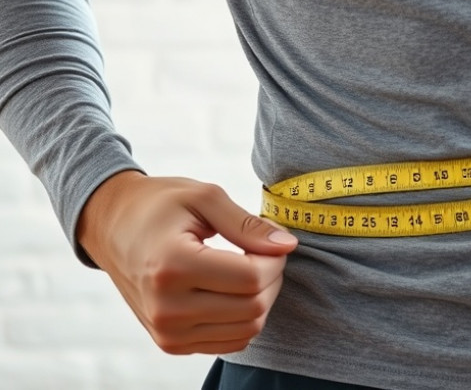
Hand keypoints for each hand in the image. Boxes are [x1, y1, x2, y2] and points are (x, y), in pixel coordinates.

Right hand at [76, 171, 297, 353]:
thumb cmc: (159, 205)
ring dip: (262, 298)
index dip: (275, 258)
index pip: (251, 278)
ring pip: (248, 328)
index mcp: (171, 266)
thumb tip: (287, 246)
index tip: (270, 238)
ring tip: (249, 267)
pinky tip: (234, 289)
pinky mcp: (171, 344)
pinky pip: (232, 341)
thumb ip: (248, 224)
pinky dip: (245, 317)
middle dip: (273, 277)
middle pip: (253, 307)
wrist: (111, 227)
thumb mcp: (204, 197)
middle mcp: (166, 308)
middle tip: (263, 250)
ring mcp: (166, 332)